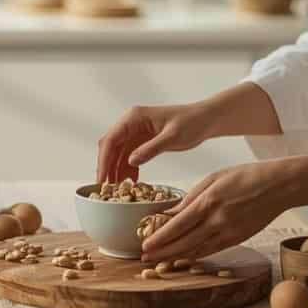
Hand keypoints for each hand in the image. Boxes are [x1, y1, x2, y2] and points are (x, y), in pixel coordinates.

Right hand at [95, 103, 215, 184]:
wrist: (206, 119)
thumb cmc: (192, 122)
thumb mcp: (173, 137)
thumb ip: (151, 149)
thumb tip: (130, 161)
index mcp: (134, 117)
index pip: (111, 140)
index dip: (104, 161)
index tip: (102, 179)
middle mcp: (131, 123)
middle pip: (110, 147)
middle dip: (107, 167)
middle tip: (105, 189)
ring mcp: (136, 131)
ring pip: (118, 153)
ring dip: (116, 170)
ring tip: (118, 190)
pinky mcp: (143, 140)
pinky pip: (129, 156)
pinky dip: (128, 169)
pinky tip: (131, 182)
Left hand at [139, 159, 300, 262]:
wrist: (280, 186)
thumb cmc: (246, 176)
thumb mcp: (214, 178)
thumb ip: (192, 196)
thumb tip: (172, 211)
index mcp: (209, 201)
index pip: (178, 225)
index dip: (160, 238)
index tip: (145, 245)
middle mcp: (217, 220)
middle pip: (184, 242)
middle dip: (162, 252)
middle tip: (145, 258)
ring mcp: (229, 232)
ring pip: (197, 250)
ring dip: (176, 257)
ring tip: (160, 262)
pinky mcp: (239, 238)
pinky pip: (213, 250)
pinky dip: (197, 256)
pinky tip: (185, 258)